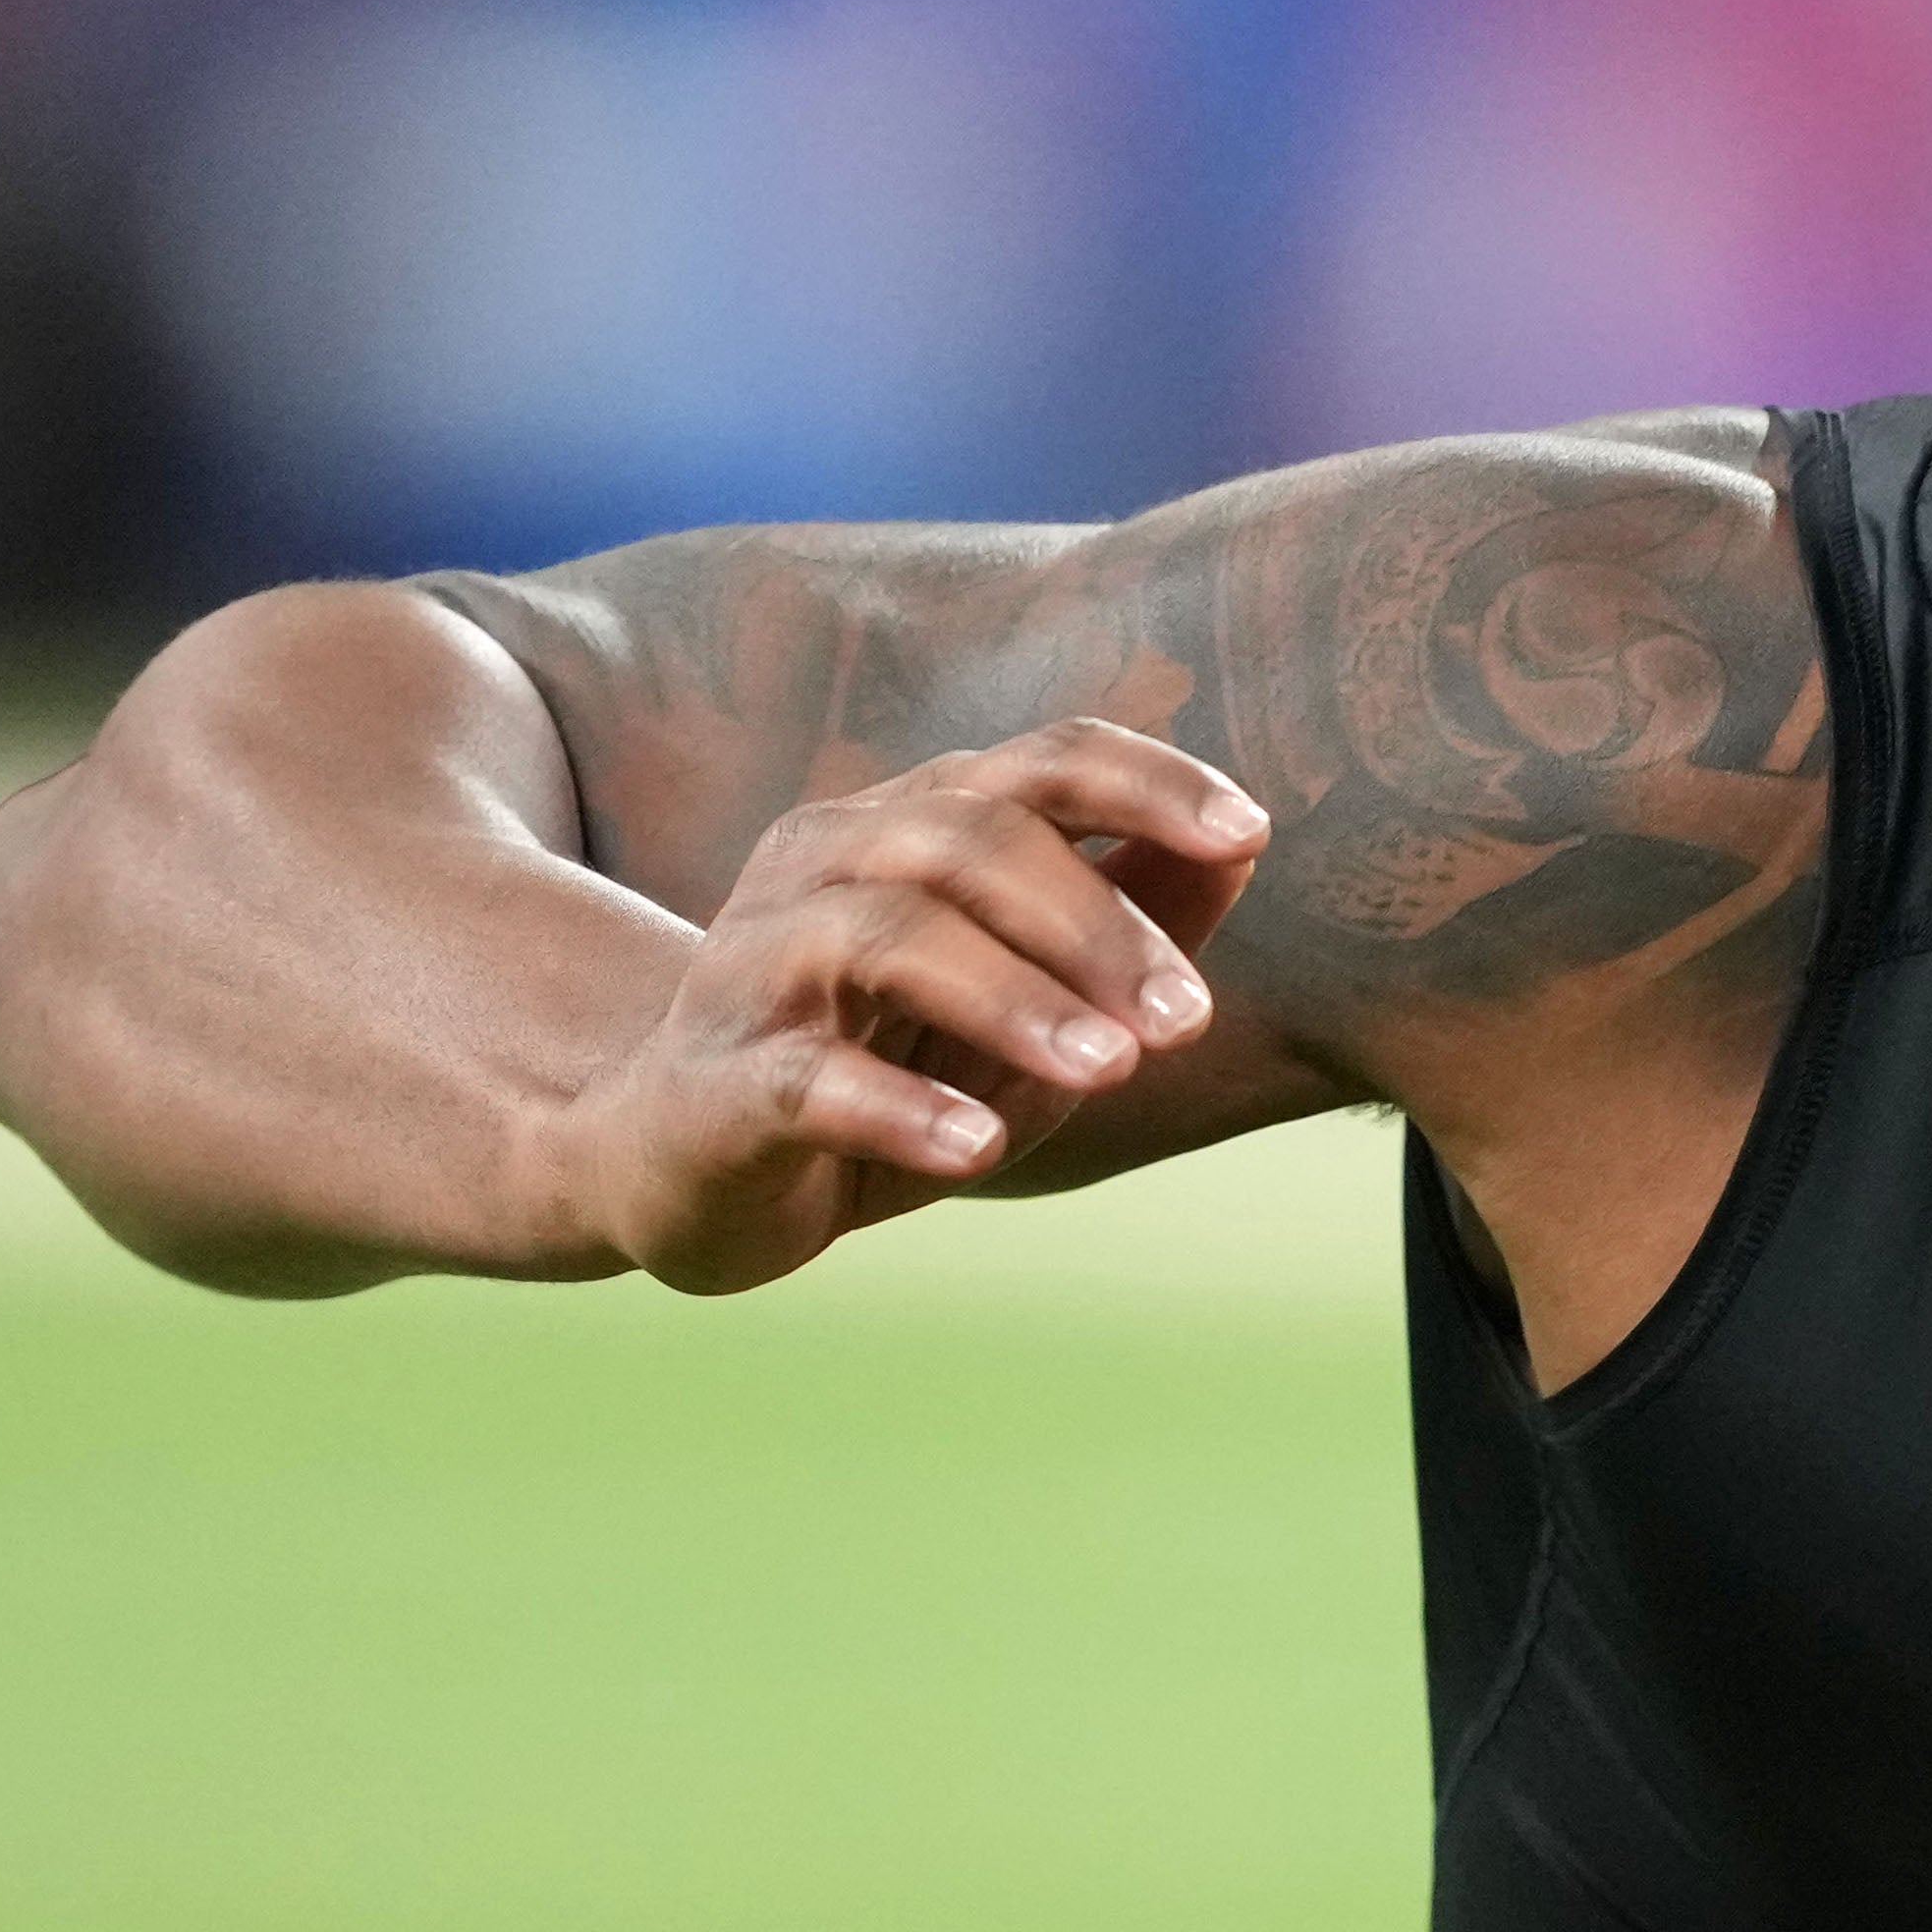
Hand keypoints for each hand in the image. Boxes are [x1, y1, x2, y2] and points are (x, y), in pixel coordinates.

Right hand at [539, 721, 1266, 1290]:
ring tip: (1111, 1069)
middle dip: (1097, 925)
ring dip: (1016, 1000)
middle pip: (973, 843)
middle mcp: (827, 866)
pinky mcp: (722, 1083)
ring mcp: (760, 968)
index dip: (1147, 784)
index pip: (1038, 766)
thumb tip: (1244, 843)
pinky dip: (900, 1105)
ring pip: (893, 938)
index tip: (1248, 830)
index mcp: (908, 826)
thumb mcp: (1031, 997)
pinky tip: (976, 1146)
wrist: (683, 1166)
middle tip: (1185, 1020)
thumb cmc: (886, 1065)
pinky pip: (810, 1077)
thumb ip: (1132, 919)